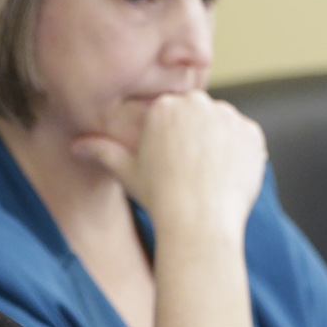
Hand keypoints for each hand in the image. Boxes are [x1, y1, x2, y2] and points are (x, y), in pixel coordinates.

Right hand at [70, 91, 265, 235]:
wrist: (198, 222)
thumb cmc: (158, 197)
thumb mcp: (126, 172)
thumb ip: (102, 152)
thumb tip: (75, 147)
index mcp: (165, 107)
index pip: (172, 113)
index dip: (171, 139)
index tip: (171, 162)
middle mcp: (198, 104)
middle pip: (198, 115)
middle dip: (195, 137)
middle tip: (188, 170)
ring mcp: (228, 117)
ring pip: (222, 126)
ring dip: (217, 143)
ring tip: (206, 175)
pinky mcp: (252, 133)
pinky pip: (245, 139)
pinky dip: (238, 154)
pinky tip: (224, 177)